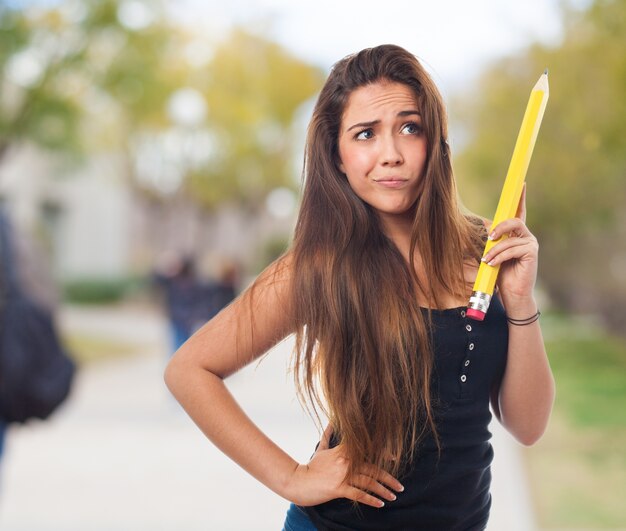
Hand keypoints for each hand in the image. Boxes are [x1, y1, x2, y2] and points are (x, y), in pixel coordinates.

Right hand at [285, 424, 403, 507]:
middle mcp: (345, 461)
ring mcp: (342, 475)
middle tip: (399, 486)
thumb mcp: (321, 449)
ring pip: (368, 482)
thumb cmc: (311, 466)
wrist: (298, 481)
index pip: (367, 449)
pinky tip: (380, 504)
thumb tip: (332, 421)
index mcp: (343, 450)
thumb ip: (328, 435)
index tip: (394, 458)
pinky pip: (358, 494)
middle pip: (372, 468)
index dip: (382, 453)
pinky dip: (371, 500)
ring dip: (383, 490)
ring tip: (393, 496)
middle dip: (388, 478)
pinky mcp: (338, 488)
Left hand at [482, 185, 538, 304]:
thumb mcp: (494, 255)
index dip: (520, 198)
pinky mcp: (531, 253)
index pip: (519, 213)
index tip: (521, 184)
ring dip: (494, 250)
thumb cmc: (502, 275)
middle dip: (499, 227)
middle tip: (489, 237)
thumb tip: (486, 225)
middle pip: (513, 221)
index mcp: (517, 235)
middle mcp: (526, 237)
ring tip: (486, 261)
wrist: (513, 295)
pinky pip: (512, 249)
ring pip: (510, 238)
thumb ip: (493, 241)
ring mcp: (530, 244)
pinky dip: (500, 257)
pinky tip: (492, 264)